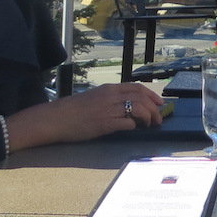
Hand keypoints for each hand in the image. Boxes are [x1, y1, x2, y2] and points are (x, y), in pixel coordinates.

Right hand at [6, 83, 167, 150]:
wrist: (56, 119)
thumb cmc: (74, 110)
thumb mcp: (95, 97)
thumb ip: (111, 99)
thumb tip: (129, 106)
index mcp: (109, 89)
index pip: (137, 88)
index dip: (152, 95)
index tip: (160, 103)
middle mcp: (111, 96)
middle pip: (141, 98)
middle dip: (154, 108)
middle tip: (158, 118)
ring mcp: (108, 110)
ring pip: (138, 109)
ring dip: (148, 118)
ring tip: (151, 125)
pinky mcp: (105, 124)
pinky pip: (127, 123)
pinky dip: (134, 126)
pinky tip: (134, 129)